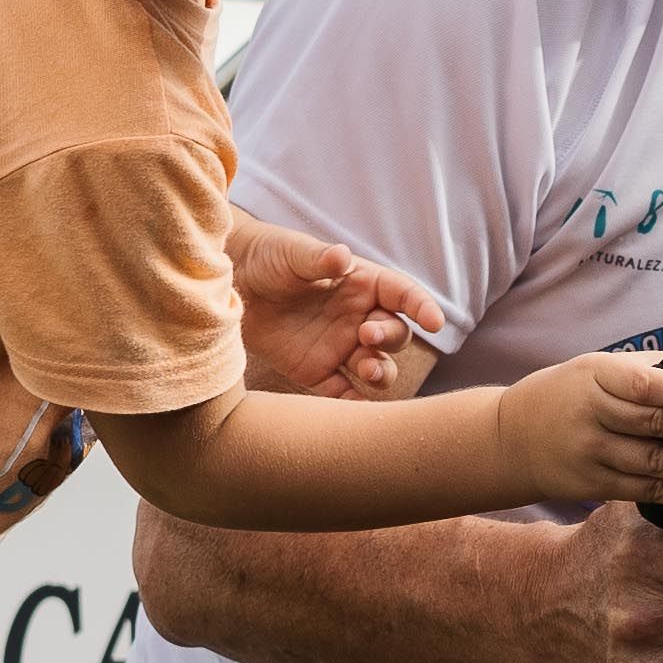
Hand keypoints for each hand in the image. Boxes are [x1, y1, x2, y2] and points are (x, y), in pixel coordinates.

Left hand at [232, 214, 444, 400]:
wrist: (229, 284)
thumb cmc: (267, 258)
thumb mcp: (292, 252)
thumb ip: (319, 259)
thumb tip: (342, 258)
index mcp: (362, 284)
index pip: (403, 295)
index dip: (422, 307)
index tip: (434, 322)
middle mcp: (357, 318)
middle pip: (395, 335)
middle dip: (390, 339)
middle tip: (367, 336)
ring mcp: (339, 347)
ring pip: (376, 367)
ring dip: (381, 373)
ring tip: (367, 372)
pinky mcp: (316, 372)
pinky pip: (342, 394)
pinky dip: (353, 404)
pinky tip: (356, 410)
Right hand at [497, 356, 662, 516]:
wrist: (512, 439)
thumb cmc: (567, 395)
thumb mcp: (595, 369)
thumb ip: (644, 371)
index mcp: (596, 377)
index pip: (641, 384)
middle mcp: (593, 415)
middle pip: (653, 423)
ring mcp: (592, 453)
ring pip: (651, 464)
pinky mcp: (595, 485)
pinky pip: (642, 491)